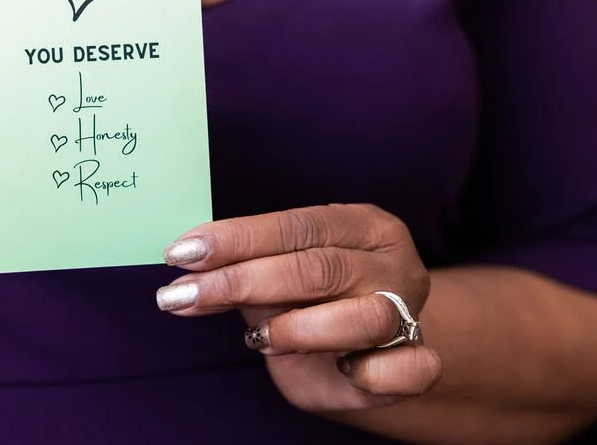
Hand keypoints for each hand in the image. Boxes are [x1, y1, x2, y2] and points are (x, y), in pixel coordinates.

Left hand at [156, 204, 440, 411]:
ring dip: (297, 328)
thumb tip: (182, 269)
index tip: (181, 253)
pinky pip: (407, 369)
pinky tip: (344, 369)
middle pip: (319, 268)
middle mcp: (394, 263)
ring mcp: (410, 313)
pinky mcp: (416, 364)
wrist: (357, 360)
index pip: (296, 226)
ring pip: (364, 317)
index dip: (236, 239)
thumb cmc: (311, 305)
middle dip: (242, 281)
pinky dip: (371, 370)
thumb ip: (237, 271)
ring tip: (256, 339)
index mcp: (363, 225)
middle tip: (182, 296)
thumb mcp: (272, 279)